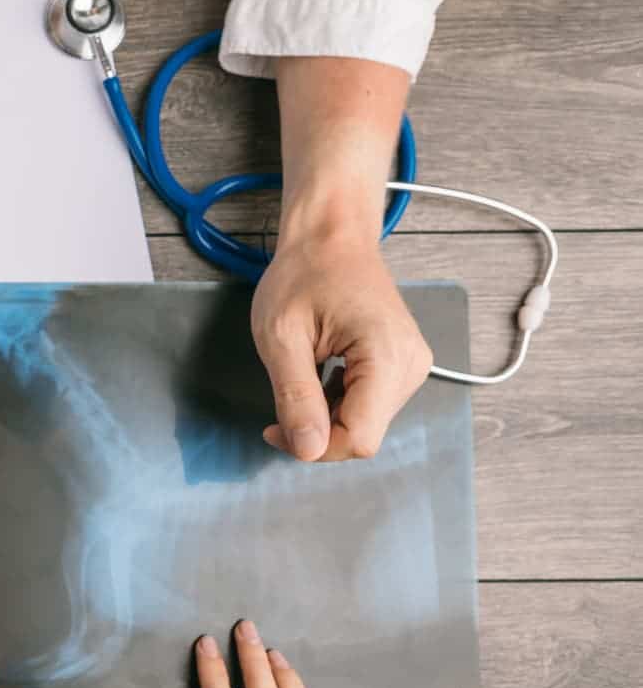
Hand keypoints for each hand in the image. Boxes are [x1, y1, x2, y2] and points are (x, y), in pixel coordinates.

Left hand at [251, 228, 432, 460]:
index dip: (315, 447)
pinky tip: (319, 378)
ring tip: (301, 378)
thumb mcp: (281, 336)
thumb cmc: (303, 275)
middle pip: (364, 434)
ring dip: (326, 418)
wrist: (332, 236)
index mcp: (387, 356)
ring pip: (366, 424)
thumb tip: (308, 451)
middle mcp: (411, 367)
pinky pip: (370, 406)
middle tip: (279, 406)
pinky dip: (338, 405)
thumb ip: (296, 396)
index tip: (274, 429)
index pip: (360, 439)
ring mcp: (412, 366)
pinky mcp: (403, 365)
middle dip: (317, 432)